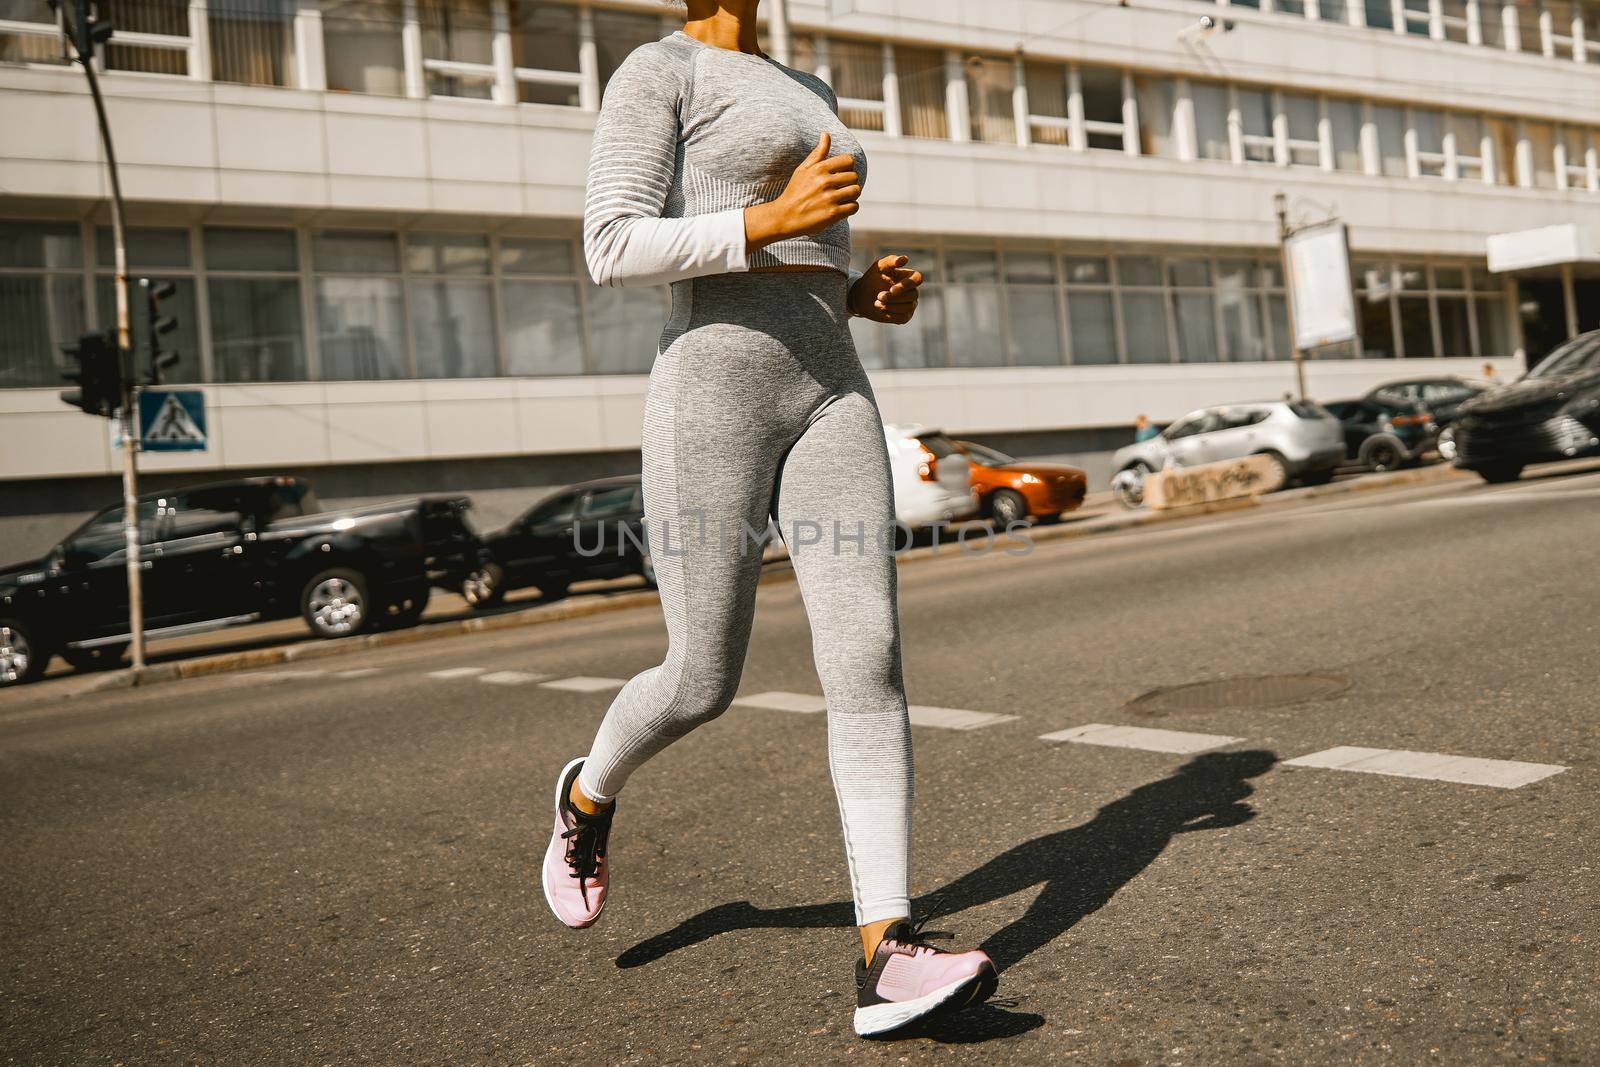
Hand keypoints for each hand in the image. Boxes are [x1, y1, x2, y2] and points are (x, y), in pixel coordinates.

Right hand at [744, 131, 859, 251]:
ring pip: (856, 191)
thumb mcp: (803, 169)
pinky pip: (854, 207)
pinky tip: (842, 208)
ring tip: (843, 198)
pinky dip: (850, 208)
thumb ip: (818, 152)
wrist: (785, 216)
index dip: (848, 167)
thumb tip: (826, 133)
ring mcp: (829, 198)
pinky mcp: (832, 214)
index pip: (848, 160)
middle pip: (854, 176)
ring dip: (852, 195)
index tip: (842, 174)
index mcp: (819, 169)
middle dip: (850, 182)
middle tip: (842, 188)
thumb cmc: (795, 191)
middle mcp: (825, 182)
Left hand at [848, 254, 921, 324]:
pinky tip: (880, 309)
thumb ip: (891, 261)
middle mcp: (913, 290)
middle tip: (878, 296)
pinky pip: (902, 318)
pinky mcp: (904, 316)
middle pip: (913, 295)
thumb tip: (905, 259)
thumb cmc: (872, 278)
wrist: (862, 297)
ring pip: (908, 307)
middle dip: (894, 297)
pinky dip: (890, 314)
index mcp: (909, 277)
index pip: (918, 279)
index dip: (906, 285)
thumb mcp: (878, 267)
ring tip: (877, 303)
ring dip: (890, 306)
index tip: (892, 289)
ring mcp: (910, 304)